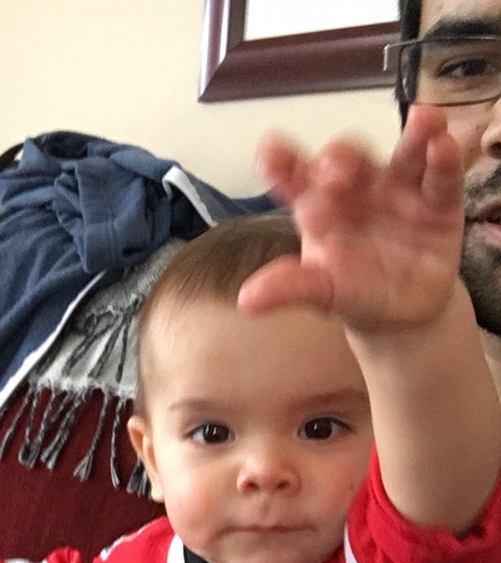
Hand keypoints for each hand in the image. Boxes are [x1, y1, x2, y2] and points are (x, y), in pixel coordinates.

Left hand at [238, 105, 463, 333]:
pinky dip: (443, 159)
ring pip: (403, 154)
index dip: (283, 163)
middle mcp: (357, 190)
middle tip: (336, 171)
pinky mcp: (437, 202)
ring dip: (414, 134)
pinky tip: (444, 144)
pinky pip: (440, 176)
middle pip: (347, 160)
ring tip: (423, 117)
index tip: (269, 150)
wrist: (401, 315)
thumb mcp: (321, 293)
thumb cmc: (353, 293)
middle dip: (341, 158)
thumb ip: (289, 289)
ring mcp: (398, 190)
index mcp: (320, 208)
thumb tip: (247, 300)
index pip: (297, 180)